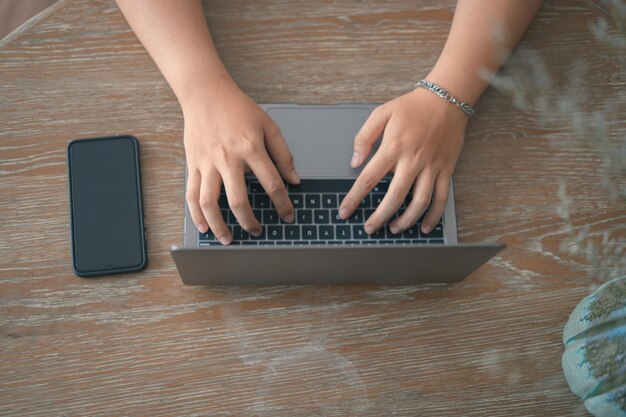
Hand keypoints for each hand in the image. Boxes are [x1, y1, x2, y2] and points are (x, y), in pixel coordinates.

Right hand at [182, 76, 299, 244]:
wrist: (206, 94)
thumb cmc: (238, 109)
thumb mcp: (268, 126)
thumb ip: (283, 154)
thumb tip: (294, 180)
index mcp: (251, 147)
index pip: (271, 184)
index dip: (283, 204)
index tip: (288, 216)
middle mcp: (227, 157)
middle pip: (238, 200)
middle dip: (250, 222)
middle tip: (258, 231)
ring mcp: (207, 162)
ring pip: (209, 202)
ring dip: (219, 225)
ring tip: (228, 238)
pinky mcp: (192, 164)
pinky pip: (191, 195)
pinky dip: (196, 215)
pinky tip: (204, 227)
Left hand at [339, 88, 466, 234]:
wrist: (446, 99)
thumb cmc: (412, 107)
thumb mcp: (381, 113)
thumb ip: (364, 138)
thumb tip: (354, 162)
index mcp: (393, 147)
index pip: (368, 179)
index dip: (354, 198)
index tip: (345, 212)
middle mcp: (412, 160)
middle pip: (394, 197)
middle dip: (380, 217)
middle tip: (369, 228)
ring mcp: (431, 166)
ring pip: (419, 202)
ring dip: (406, 220)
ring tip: (394, 229)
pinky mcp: (446, 169)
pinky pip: (441, 198)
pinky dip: (433, 216)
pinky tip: (424, 227)